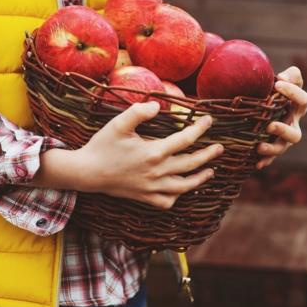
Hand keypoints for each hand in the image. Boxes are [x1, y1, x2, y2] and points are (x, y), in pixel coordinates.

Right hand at [73, 102, 223, 208]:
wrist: (86, 172)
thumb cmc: (102, 146)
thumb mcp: (118, 124)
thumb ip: (138, 112)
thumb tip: (158, 106)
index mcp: (154, 152)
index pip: (185, 139)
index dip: (200, 129)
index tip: (209, 120)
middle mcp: (157, 172)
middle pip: (191, 163)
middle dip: (208, 155)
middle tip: (220, 148)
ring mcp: (152, 188)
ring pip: (184, 186)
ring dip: (200, 178)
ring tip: (211, 171)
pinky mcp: (144, 197)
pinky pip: (167, 201)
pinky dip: (177, 196)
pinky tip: (182, 188)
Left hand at [256, 66, 306, 169]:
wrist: (262, 101)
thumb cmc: (274, 87)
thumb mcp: (283, 79)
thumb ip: (289, 75)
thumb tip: (282, 77)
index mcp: (297, 106)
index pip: (302, 100)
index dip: (293, 92)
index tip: (278, 84)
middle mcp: (292, 124)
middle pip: (295, 133)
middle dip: (283, 131)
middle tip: (270, 125)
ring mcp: (283, 138)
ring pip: (283, 147)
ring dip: (272, 149)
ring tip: (259, 147)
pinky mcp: (272, 146)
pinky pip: (270, 157)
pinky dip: (265, 161)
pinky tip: (256, 164)